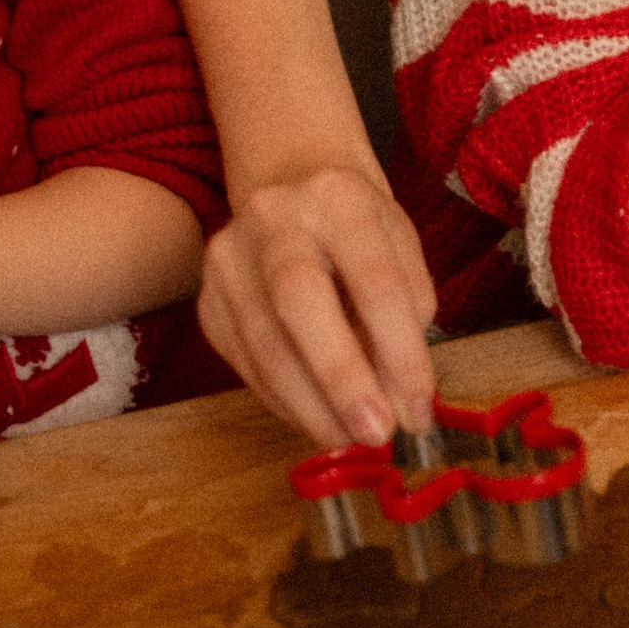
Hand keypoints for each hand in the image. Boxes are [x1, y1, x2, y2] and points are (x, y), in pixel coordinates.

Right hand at [196, 166, 438, 448]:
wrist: (290, 188)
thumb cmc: (357, 229)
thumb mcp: (399, 248)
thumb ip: (406, 316)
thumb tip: (401, 401)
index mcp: (338, 196)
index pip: (373, 277)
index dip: (400, 351)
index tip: (420, 408)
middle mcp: (274, 217)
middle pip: (297, 298)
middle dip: (341, 377)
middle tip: (376, 433)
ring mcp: (229, 258)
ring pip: (264, 344)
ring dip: (312, 406)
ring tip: (352, 439)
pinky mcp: (208, 300)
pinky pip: (246, 365)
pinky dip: (286, 402)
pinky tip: (318, 418)